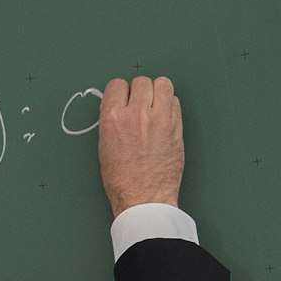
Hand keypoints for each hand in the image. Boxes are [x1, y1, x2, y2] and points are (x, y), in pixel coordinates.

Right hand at [98, 75, 183, 217]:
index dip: (120, 92)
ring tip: (154, 105)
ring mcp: (159, 118)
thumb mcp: (104, 147)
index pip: (117, 85)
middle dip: (139, 91)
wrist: (144, 199)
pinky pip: (175, 101)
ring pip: (163, 84)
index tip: (123, 100)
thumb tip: (119, 108)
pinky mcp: (176, 126)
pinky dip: (170, 105)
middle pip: (141, 81)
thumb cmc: (122, 181)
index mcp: (113, 119)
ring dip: (157, 91)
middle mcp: (137, 114)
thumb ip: (113, 121)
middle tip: (139, 105)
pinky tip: (164, 117)